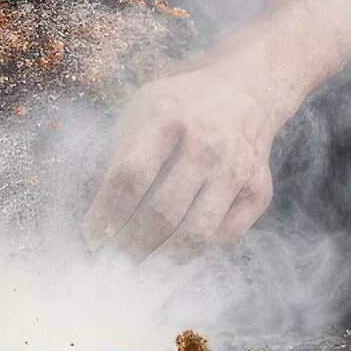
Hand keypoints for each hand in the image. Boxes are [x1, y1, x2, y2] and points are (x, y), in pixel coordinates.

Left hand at [82, 68, 287, 257]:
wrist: (245, 89)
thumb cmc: (180, 106)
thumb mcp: (140, 111)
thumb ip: (117, 156)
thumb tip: (97, 215)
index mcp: (166, 116)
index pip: (129, 178)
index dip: (105, 216)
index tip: (91, 238)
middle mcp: (205, 142)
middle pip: (163, 212)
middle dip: (132, 246)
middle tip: (115, 260)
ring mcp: (236, 167)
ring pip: (197, 232)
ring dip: (164, 257)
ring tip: (145, 262)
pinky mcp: (259, 189)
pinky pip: (226, 237)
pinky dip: (200, 249)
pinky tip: (180, 245)